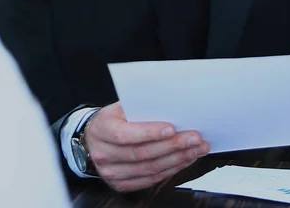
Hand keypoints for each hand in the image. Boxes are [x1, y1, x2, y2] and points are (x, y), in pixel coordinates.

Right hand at [84, 102, 209, 191]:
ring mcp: (111, 172)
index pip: (126, 134)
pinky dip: (171, 170)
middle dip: (173, 146)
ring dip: (177, 159)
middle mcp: (104, 154)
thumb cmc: (112, 118)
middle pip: (142, 153)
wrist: (93, 139)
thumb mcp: (119, 106)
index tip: (172, 129)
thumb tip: (168, 105)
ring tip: (196, 149)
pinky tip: (184, 160)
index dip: (150, 132)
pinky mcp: (121, 184)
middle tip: (195, 138)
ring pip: (149, 169)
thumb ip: (139, 106)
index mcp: (102, 129)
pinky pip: (150, 180)